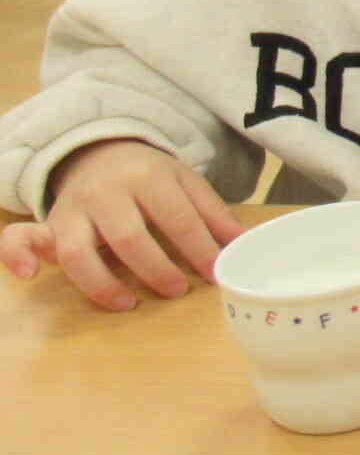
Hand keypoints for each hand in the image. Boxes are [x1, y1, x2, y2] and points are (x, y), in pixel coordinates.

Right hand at [0, 139, 242, 310]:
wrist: (101, 151)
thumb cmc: (151, 177)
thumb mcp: (186, 183)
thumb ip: (213, 214)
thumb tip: (243, 245)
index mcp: (150, 177)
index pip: (177, 218)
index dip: (199, 250)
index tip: (214, 275)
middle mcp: (108, 192)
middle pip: (130, 236)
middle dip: (155, 268)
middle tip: (176, 291)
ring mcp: (74, 209)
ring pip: (78, 249)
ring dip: (102, 283)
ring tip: (129, 303)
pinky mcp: (48, 224)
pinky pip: (19, 238)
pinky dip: (17, 256)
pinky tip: (29, 275)